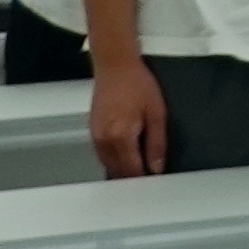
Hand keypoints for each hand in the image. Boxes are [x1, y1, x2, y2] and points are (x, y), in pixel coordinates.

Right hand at [88, 53, 168, 178]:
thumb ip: (156, 143)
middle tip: (148, 177)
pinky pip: (101, 153)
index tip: (155, 181)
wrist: (115, 66)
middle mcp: (103, 140)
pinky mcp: (91, 130)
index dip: (143, 178)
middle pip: (117, 169)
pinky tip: (125, 157)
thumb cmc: (139, 86)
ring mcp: (94, 136)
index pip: (131, 169)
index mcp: (120, 137)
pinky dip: (112, 159)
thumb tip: (156, 168)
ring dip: (121, 169)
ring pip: (107, 163)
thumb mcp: (157, 113)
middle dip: (132, 176)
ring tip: (138, 169)